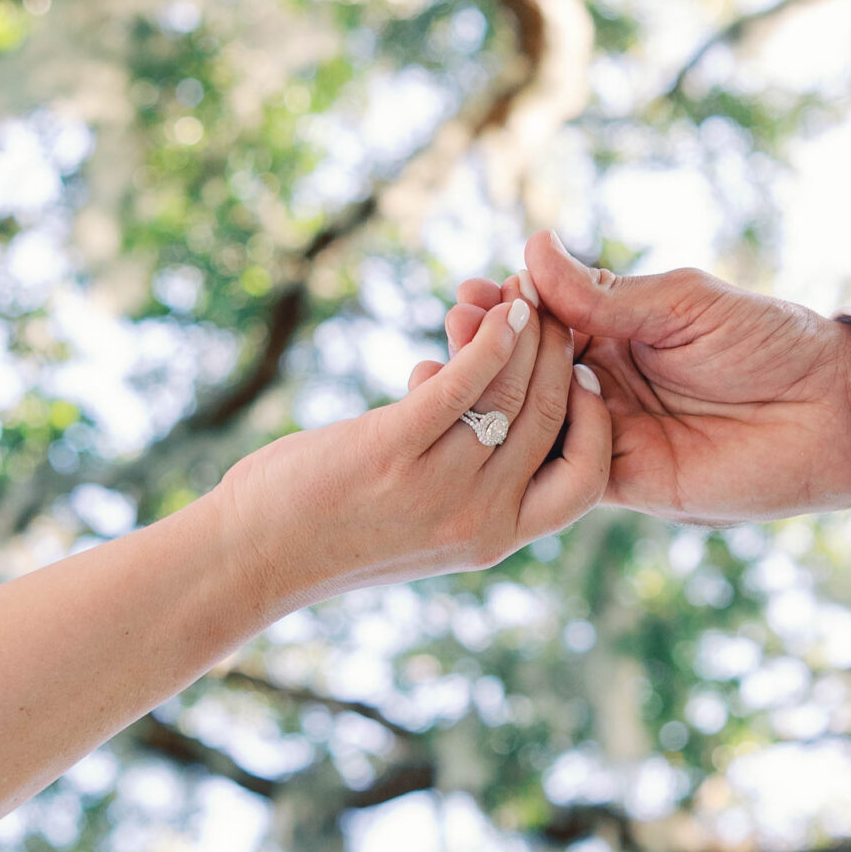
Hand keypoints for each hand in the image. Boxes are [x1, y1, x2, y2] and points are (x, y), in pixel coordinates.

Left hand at [219, 289, 608, 619]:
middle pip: (551, 420)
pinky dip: (489, 340)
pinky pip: (462, 385)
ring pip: (513, 394)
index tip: (587, 377)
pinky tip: (494, 312)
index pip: (584, 481)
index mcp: (494, 538)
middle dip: (562, 354)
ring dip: (527, 334)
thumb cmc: (332, 526)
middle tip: (556, 309)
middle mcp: (478, 518)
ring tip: (522, 296)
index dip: (596, 423)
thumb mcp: (420, 517)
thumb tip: (465, 389)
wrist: (254, 555)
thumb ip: (459, 474)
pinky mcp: (392, 452)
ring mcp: (437, 487)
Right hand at [444, 239, 850, 524]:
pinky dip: (533, 447)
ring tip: (464, 368)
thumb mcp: (682, 304)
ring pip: (537, 418)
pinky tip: (506, 424)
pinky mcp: (624, 479)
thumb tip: (533, 248)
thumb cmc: (768, 342)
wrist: (830, 411)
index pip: (543, 318)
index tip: (471, 291)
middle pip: (528, 369)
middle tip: (457, 323)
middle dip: (489, 347)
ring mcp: (610, 430)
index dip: (506, 307)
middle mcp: (604, 380)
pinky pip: (565, 466)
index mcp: (616, 329)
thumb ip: (606, 293)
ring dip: (499, 396)